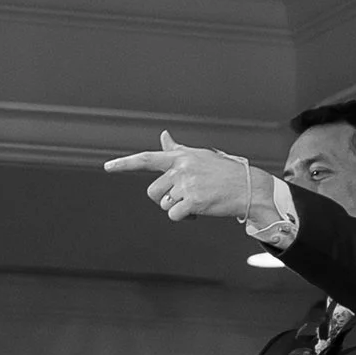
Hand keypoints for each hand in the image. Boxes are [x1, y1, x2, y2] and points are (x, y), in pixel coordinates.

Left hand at [103, 131, 255, 221]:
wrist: (248, 186)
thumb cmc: (223, 171)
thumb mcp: (198, 156)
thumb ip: (176, 149)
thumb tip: (163, 136)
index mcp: (180, 157)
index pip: (146, 158)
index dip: (124, 164)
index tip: (107, 167)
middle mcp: (181, 168)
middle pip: (153, 192)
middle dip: (164, 199)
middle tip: (183, 197)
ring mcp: (187, 184)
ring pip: (163, 205)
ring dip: (176, 208)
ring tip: (195, 202)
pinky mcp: (193, 200)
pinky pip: (174, 216)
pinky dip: (184, 218)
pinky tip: (198, 212)